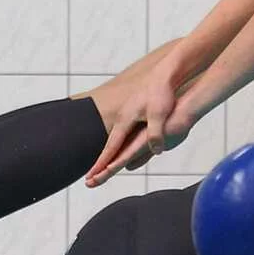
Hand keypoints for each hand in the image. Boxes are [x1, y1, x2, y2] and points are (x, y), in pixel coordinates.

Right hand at [85, 70, 182, 185]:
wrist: (164, 75)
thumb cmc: (161, 93)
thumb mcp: (160, 114)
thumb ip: (156, 133)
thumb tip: (156, 150)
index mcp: (125, 120)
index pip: (112, 147)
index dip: (102, 163)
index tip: (92, 175)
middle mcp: (122, 119)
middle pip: (108, 146)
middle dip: (99, 164)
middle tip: (89, 179)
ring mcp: (126, 116)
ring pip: (114, 140)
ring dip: (106, 156)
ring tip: (98, 169)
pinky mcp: (132, 114)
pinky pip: (122, 134)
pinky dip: (115, 146)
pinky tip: (116, 151)